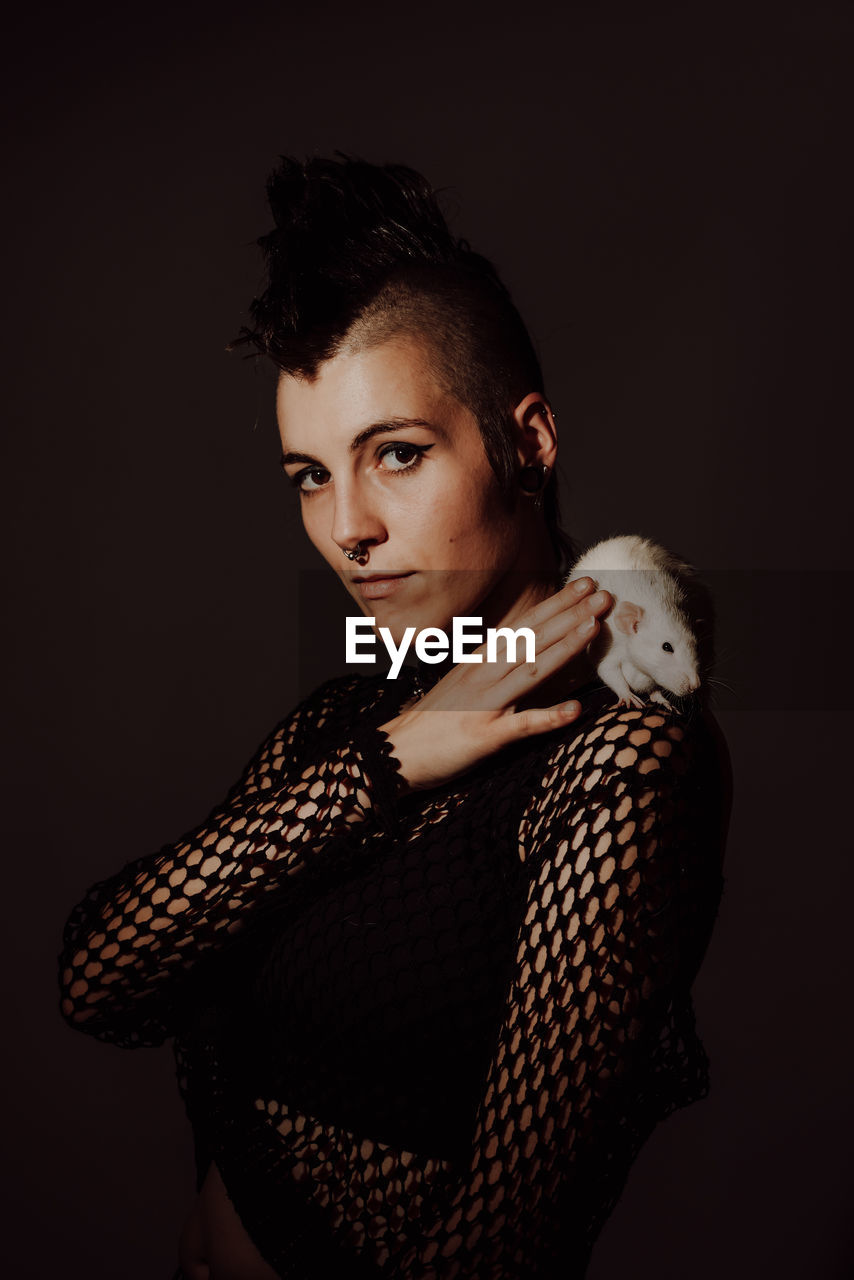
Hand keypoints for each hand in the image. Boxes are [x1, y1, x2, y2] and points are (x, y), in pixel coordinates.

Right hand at [377, 577, 612, 792]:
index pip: (524, 624)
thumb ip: (497, 666)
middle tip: (603, 592)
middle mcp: (483, 673)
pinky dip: (548, 717)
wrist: (395, 752)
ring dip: (564, 647)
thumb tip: (530, 651)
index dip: (556, 604)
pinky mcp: (484, 735)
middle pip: (532, 638)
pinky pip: (521, 726)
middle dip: (569, 614)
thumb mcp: (465, 682)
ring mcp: (484, 703)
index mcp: (480, 659)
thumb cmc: (433, 720)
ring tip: (593, 627)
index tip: (584, 584)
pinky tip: (575, 710)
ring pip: (530, 669)